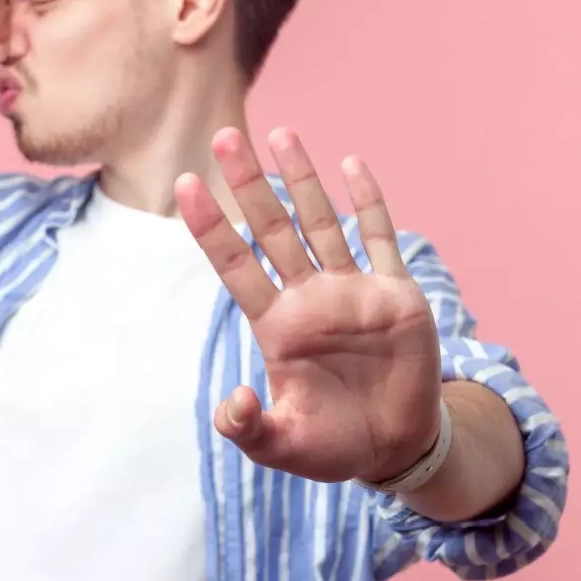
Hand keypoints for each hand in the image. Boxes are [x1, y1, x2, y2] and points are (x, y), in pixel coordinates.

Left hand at [175, 127, 445, 483]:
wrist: (394, 448)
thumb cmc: (332, 445)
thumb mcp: (281, 445)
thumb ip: (248, 428)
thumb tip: (231, 400)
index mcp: (276, 326)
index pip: (235, 264)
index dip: (211, 226)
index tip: (185, 185)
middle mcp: (309, 297)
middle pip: (272, 228)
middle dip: (249, 183)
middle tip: (224, 136)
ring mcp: (352, 290)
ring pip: (321, 221)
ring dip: (302, 179)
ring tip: (282, 133)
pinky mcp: (395, 295)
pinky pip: (380, 239)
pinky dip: (368, 202)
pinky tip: (351, 165)